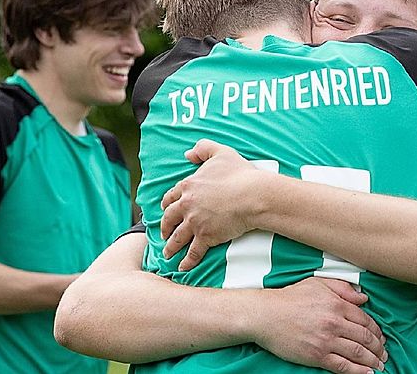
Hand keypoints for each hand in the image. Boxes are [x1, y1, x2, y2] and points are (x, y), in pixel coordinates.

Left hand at [161, 139, 270, 270]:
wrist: (253, 195)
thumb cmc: (240, 173)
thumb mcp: (221, 152)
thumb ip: (203, 148)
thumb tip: (187, 154)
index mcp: (189, 185)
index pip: (171, 196)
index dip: (167, 204)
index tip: (165, 210)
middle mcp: (187, 205)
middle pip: (169, 218)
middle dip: (165, 227)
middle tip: (163, 233)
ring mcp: (195, 222)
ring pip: (177, 237)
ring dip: (171, 247)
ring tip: (167, 254)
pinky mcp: (206, 237)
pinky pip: (193, 252)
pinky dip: (187, 261)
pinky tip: (183, 267)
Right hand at [257, 277, 387, 372]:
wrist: (266, 315)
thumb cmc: (289, 298)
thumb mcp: (318, 284)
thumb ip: (343, 289)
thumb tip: (363, 298)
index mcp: (337, 304)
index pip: (365, 319)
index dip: (377, 330)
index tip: (381, 337)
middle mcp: (335, 322)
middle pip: (365, 337)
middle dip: (379, 347)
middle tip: (384, 354)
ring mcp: (326, 340)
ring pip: (358, 352)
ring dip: (373, 360)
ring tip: (380, 365)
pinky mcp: (317, 355)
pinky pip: (343, 365)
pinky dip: (358, 371)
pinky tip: (367, 373)